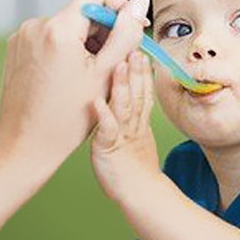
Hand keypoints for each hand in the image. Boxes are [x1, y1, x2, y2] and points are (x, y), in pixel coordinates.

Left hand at [0, 0, 149, 179]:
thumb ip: (126, 34)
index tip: (131, 31)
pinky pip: (51, 38)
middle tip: (112, 65)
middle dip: (104, 32)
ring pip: (68, 26)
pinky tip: (70, 78)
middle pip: (83, 10)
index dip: (120, 8)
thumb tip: (140, 2)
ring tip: (89, 77)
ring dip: (86, 43)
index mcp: (58, 28)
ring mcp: (23, 36)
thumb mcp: (106, 74)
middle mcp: (36, 25)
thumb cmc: (66, 118)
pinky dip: (67, 50)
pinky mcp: (17, 48)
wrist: (25, 145)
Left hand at [91, 50, 159, 202]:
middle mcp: (131, 121)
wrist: (138, 191)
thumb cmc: (131, 161)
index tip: (140, 50)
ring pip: (123, 105)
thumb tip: (132, 84)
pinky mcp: (107, 147)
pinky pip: (106, 129)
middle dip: (136, 69)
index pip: (142, 86)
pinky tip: (97, 102)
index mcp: (137, 116)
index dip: (142, 69)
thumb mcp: (138, 129)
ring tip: (119, 65)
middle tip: (135, 48)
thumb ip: (135, 106)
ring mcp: (120, 133)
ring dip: (123, 85)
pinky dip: (103, 115)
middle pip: (136, 91)